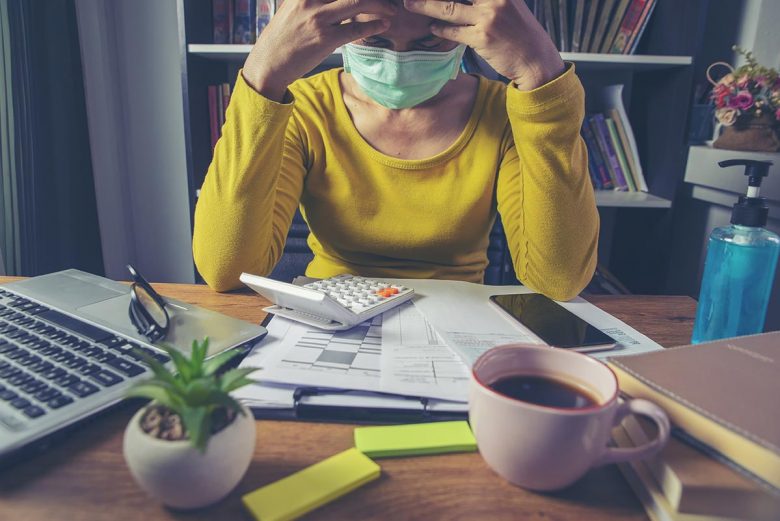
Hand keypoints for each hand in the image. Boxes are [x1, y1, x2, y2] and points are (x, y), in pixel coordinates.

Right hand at [243, 0, 395, 100]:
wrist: (268, 65)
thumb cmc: (282, 40)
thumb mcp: (292, 10)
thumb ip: (312, 3)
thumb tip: (332, 3)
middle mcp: (310, 1)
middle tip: (387, 0)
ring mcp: (318, 19)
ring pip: (357, 3)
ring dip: (379, 5)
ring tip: (391, 10)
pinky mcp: (325, 40)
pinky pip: (356, 30)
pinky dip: (373, 26)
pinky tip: (382, 25)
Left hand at [402, 0, 563, 89]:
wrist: (536, 59)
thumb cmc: (521, 34)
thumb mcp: (509, 6)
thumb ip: (488, 1)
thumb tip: (462, 2)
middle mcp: (496, 0)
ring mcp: (488, 18)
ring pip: (448, 8)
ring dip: (425, 6)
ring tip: (409, 4)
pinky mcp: (482, 38)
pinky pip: (454, 32)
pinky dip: (441, 30)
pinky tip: (432, 29)